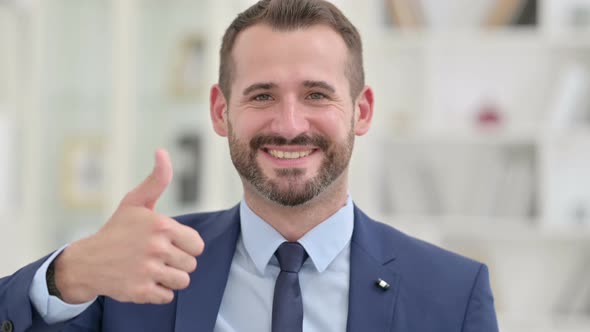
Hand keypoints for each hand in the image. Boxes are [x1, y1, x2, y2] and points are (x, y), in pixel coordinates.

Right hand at [53, 149, 204, 303]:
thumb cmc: (117, 230)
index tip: (168, 243)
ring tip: (152, 268)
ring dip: (170, 278)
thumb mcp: (136, 202)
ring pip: (182, 281)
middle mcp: (156, 249)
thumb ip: (157, 180)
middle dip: (177, 262)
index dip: (185, 245)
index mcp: (161, 226)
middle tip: (156, 257)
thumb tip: (162, 152)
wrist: (87, 262)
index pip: (197, 245)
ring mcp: (148, 271)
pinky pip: (167, 296)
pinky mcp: (141, 292)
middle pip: (191, 264)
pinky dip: (158, 292)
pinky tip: (144, 281)